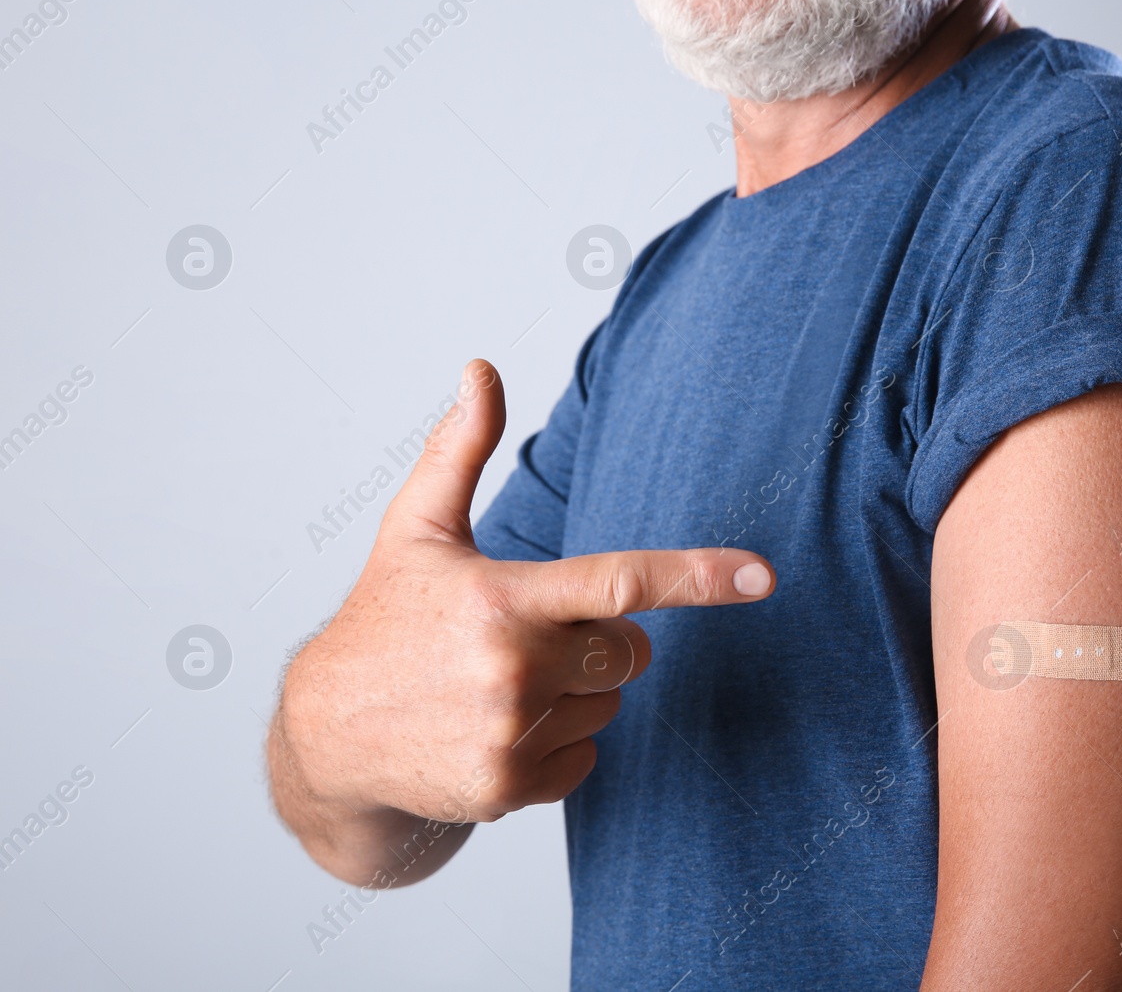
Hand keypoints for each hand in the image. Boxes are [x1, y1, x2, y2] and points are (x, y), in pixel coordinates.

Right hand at [275, 359, 774, 837]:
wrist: (324, 736)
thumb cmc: (383, 621)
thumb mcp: (415, 530)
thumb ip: (461, 449)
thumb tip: (481, 369)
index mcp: (502, 597)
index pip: (621, 582)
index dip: (699, 576)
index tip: (763, 576)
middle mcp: (511, 667)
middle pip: (631, 650)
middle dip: (599, 641)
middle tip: (527, 637)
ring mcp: (510, 733)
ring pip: (610, 706)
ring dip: (575, 694)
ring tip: (497, 685)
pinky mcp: (508, 786)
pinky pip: (587, 757)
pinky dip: (557, 744)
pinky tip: (495, 728)